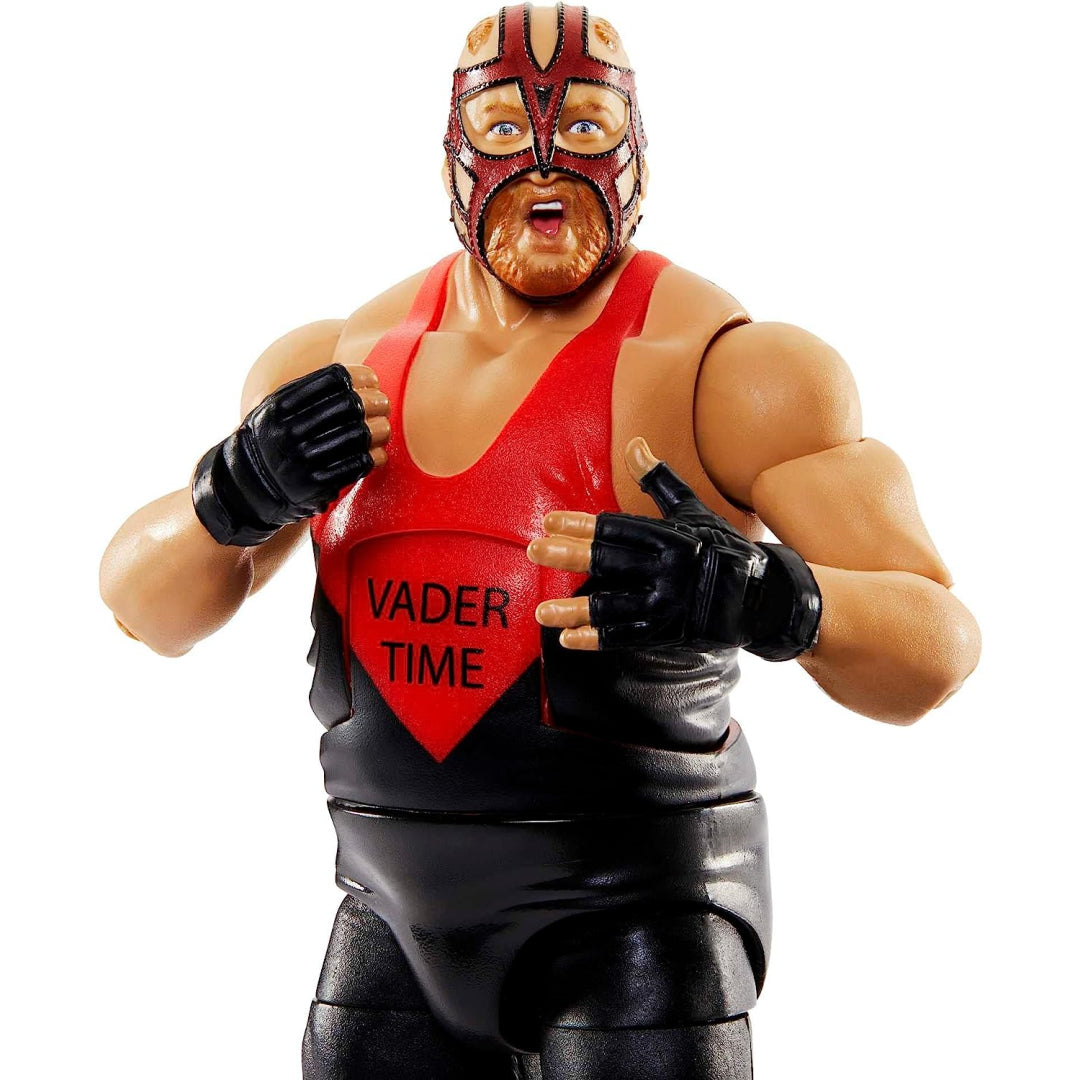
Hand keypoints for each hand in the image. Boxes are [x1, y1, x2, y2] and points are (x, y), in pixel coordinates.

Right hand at [192, 363, 389, 545]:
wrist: (248, 487)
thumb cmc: (273, 439)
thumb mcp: (276, 408)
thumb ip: (308, 392)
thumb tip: (362, 378)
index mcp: (281, 405)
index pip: (333, 379)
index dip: (360, 376)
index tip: (371, 380)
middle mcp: (290, 431)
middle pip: (351, 405)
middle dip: (375, 402)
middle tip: (382, 405)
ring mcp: (304, 460)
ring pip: (359, 435)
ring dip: (380, 429)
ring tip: (382, 428)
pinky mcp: (317, 485)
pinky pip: (359, 464)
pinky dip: (375, 455)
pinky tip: (376, 452)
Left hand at [527, 438, 820, 659]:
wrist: (765, 598)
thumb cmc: (724, 548)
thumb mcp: (694, 511)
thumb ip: (659, 481)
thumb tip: (635, 443)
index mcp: (672, 536)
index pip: (617, 528)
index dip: (581, 525)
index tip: (549, 521)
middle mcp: (669, 569)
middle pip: (610, 561)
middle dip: (568, 556)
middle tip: (533, 551)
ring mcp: (670, 604)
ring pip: (614, 606)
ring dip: (574, 609)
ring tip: (541, 613)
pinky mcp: (671, 632)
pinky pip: (628, 638)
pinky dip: (598, 640)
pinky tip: (569, 639)